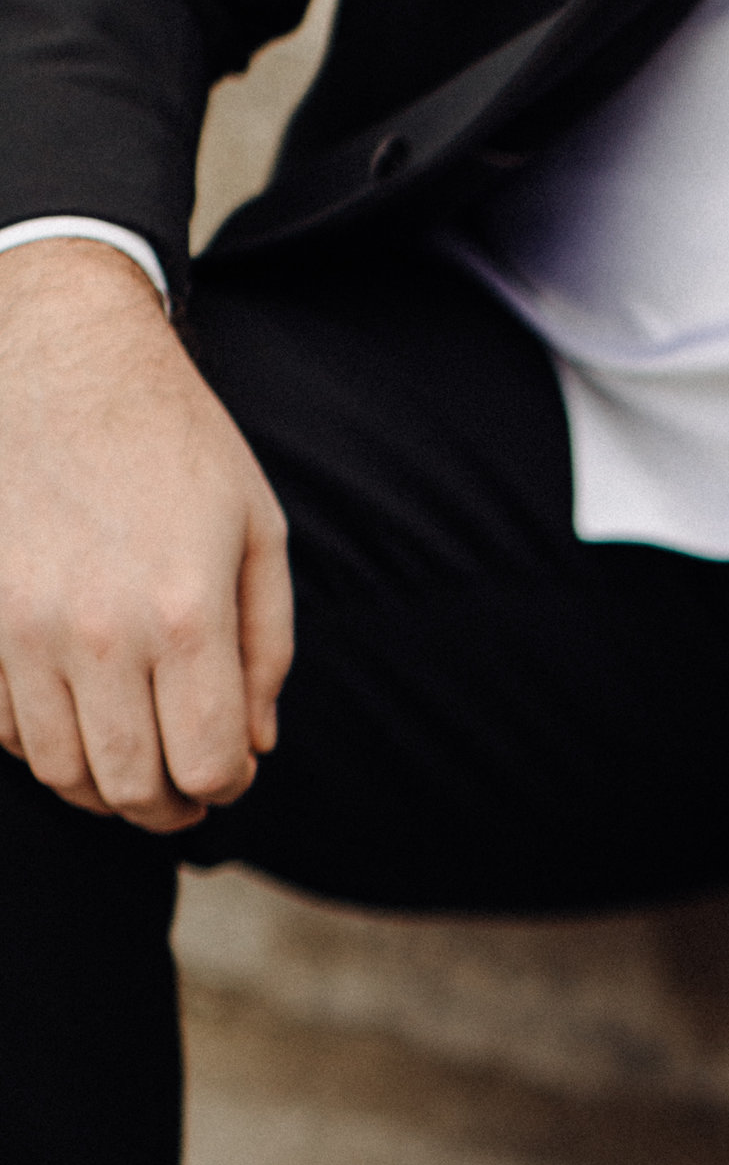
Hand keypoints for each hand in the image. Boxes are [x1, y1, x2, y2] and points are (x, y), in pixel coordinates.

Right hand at [0, 237, 291, 832]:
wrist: (60, 358)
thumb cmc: (173, 441)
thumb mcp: (256, 532)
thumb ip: (266, 649)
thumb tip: (257, 742)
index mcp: (186, 616)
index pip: (206, 766)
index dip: (225, 786)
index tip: (229, 768)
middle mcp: (100, 633)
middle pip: (130, 785)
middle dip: (166, 805)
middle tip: (182, 790)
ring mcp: (22, 626)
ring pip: (58, 769)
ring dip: (101, 784)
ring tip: (130, 761)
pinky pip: (1, 725)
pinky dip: (39, 741)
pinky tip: (73, 712)